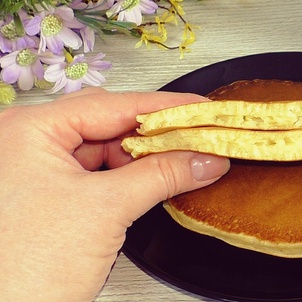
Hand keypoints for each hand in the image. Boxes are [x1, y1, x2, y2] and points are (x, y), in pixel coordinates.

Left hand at [0, 88, 229, 300]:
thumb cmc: (25, 269)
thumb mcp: (106, 210)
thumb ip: (161, 176)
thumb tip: (203, 158)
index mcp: (29, 131)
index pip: (111, 105)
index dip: (164, 108)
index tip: (201, 109)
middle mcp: (27, 145)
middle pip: (108, 123)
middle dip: (156, 134)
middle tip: (197, 135)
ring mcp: (36, 172)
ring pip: (104, 149)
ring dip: (144, 157)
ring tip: (183, 160)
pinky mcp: (49, 198)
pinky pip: (99, 174)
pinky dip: (129, 177)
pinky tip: (156, 180)